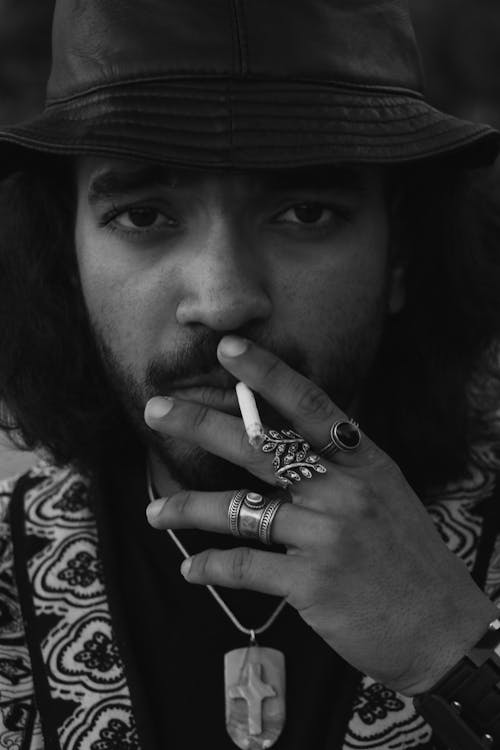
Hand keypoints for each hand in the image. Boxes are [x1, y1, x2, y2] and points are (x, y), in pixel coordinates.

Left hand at [144, 335, 497, 695]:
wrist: (443, 629)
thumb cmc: (407, 557)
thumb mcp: (384, 495)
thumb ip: (339, 467)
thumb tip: (281, 443)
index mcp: (364, 462)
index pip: (310, 406)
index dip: (268, 374)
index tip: (228, 348)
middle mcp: (345, 491)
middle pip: (260, 447)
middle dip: (201, 424)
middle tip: (156, 410)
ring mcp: (328, 536)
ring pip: (240, 508)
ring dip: (188, 509)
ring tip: (155, 513)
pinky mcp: (313, 582)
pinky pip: (245, 566)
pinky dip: (211, 567)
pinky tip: (193, 569)